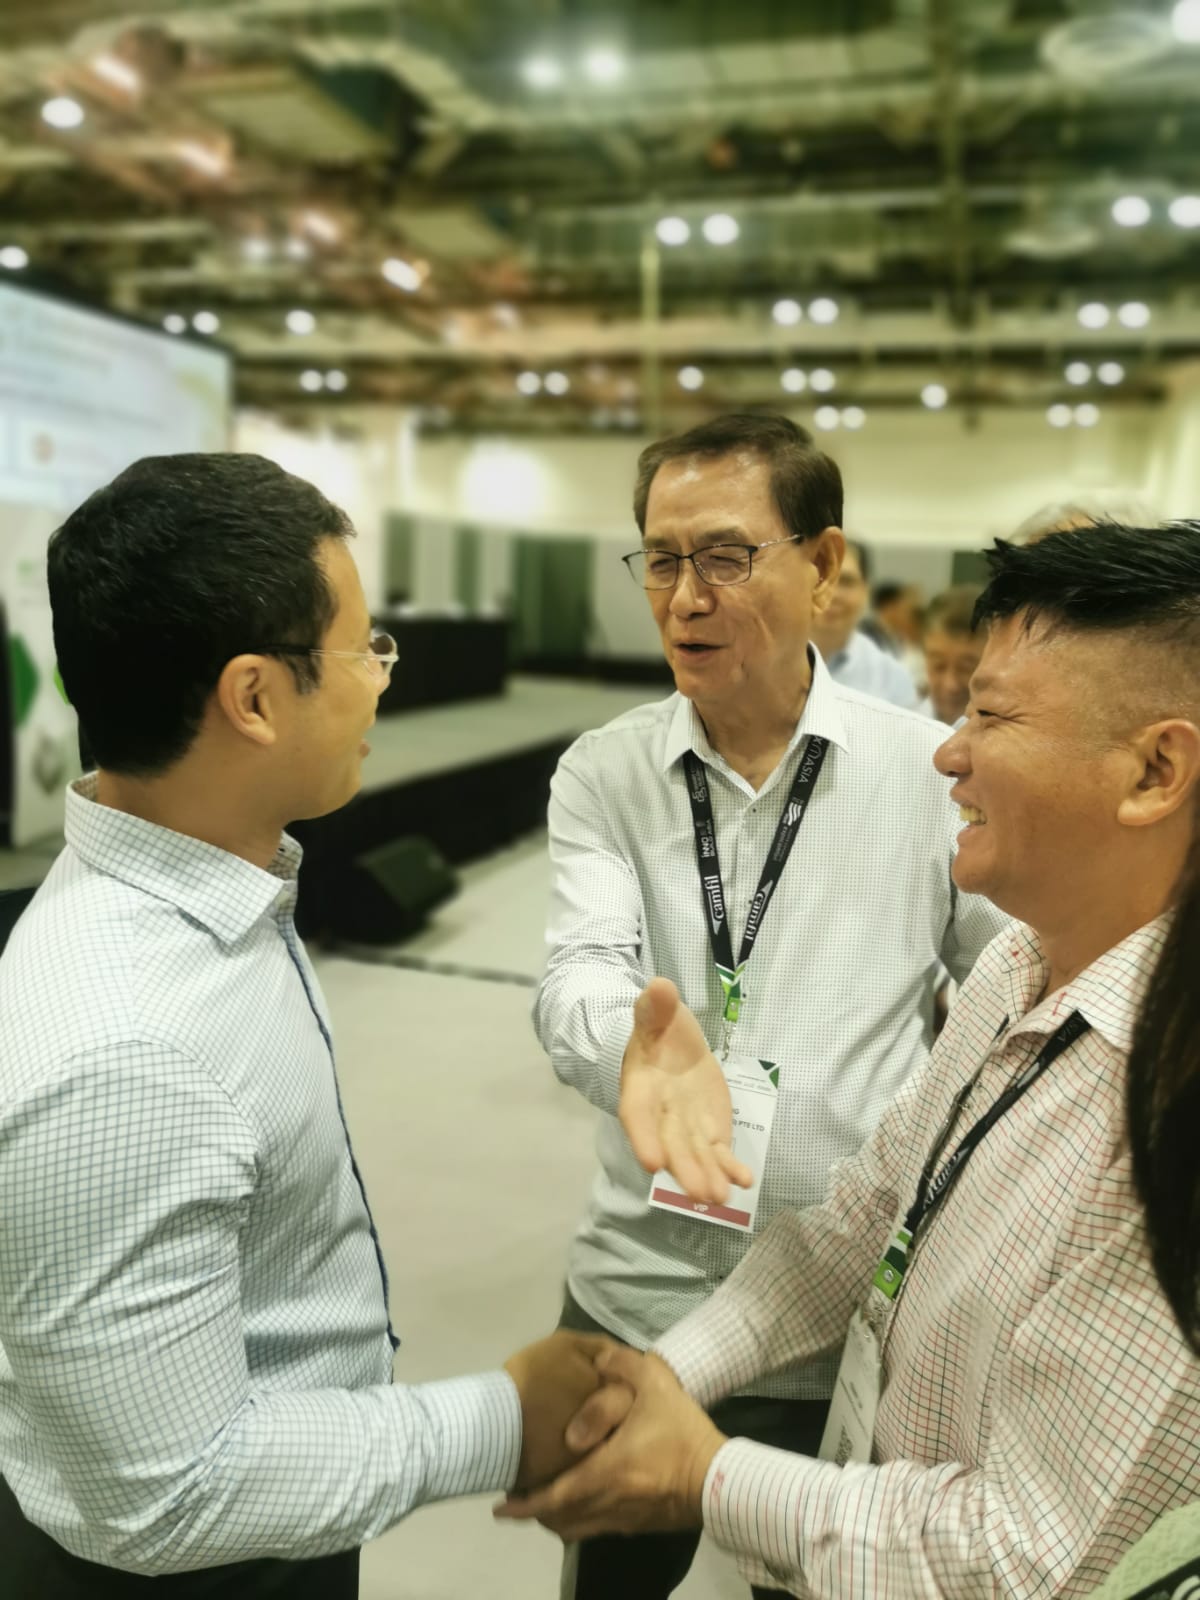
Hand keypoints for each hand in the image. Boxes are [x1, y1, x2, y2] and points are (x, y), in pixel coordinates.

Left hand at [496, 1347, 725, 1539]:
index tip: (500, 1505)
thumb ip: (622, 1366)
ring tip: (542, 1502)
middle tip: (516, 1499)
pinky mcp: (637, 1527)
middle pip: (559, 1520)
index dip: (524, 1504)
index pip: (553, 1498)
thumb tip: (597, 1361)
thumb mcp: (655, 1384)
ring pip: (576, 1529)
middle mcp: (608, 1503)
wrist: (721, 1478)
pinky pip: (596, 1529)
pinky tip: (580, 1502)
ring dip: (555, 1518)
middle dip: (534, 1512)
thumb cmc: (682, 1431)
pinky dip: (578, 1520)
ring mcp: (623, 1520)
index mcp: (605, 1473)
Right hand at [619, 977, 752, 1204]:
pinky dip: (730, 1167)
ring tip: (722, 1197)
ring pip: (696, 1156)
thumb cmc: (657, 1029)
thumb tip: (660, 986)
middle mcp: (661, 1115)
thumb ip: (655, 1006)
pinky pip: (719, 1153)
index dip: (644, 1139)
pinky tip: (745, 1181)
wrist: (669, 1045)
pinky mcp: (710, 1131)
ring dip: (709, 1176)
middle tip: (701, 1192)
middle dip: (686, 1169)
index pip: (639, 1117)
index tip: (653, 1163)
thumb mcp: (656, 1012)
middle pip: (671, 1145)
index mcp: (641, 1088)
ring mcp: (687, 1127)